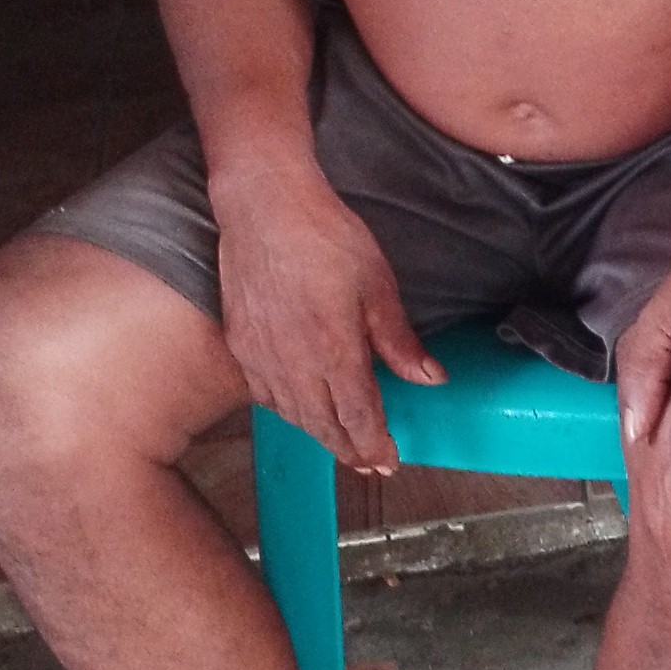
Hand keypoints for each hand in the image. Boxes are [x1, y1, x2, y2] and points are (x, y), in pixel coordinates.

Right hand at [212, 166, 441, 473]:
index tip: (389, 462)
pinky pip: (264, 394)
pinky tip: (299, 410)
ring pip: (293, 415)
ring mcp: (261, 356)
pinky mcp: (238, 343)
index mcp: (334, 350)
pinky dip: (287, 411)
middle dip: (350, 449)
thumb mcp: (377, 285)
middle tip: (370, 464)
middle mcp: (294, 363)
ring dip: (319, 434)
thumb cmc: (326, 236)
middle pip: (324, 425)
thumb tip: (431, 379)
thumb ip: (399, 340)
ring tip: (341, 445)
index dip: (375, 444)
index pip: (358, 417)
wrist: (263, 205)